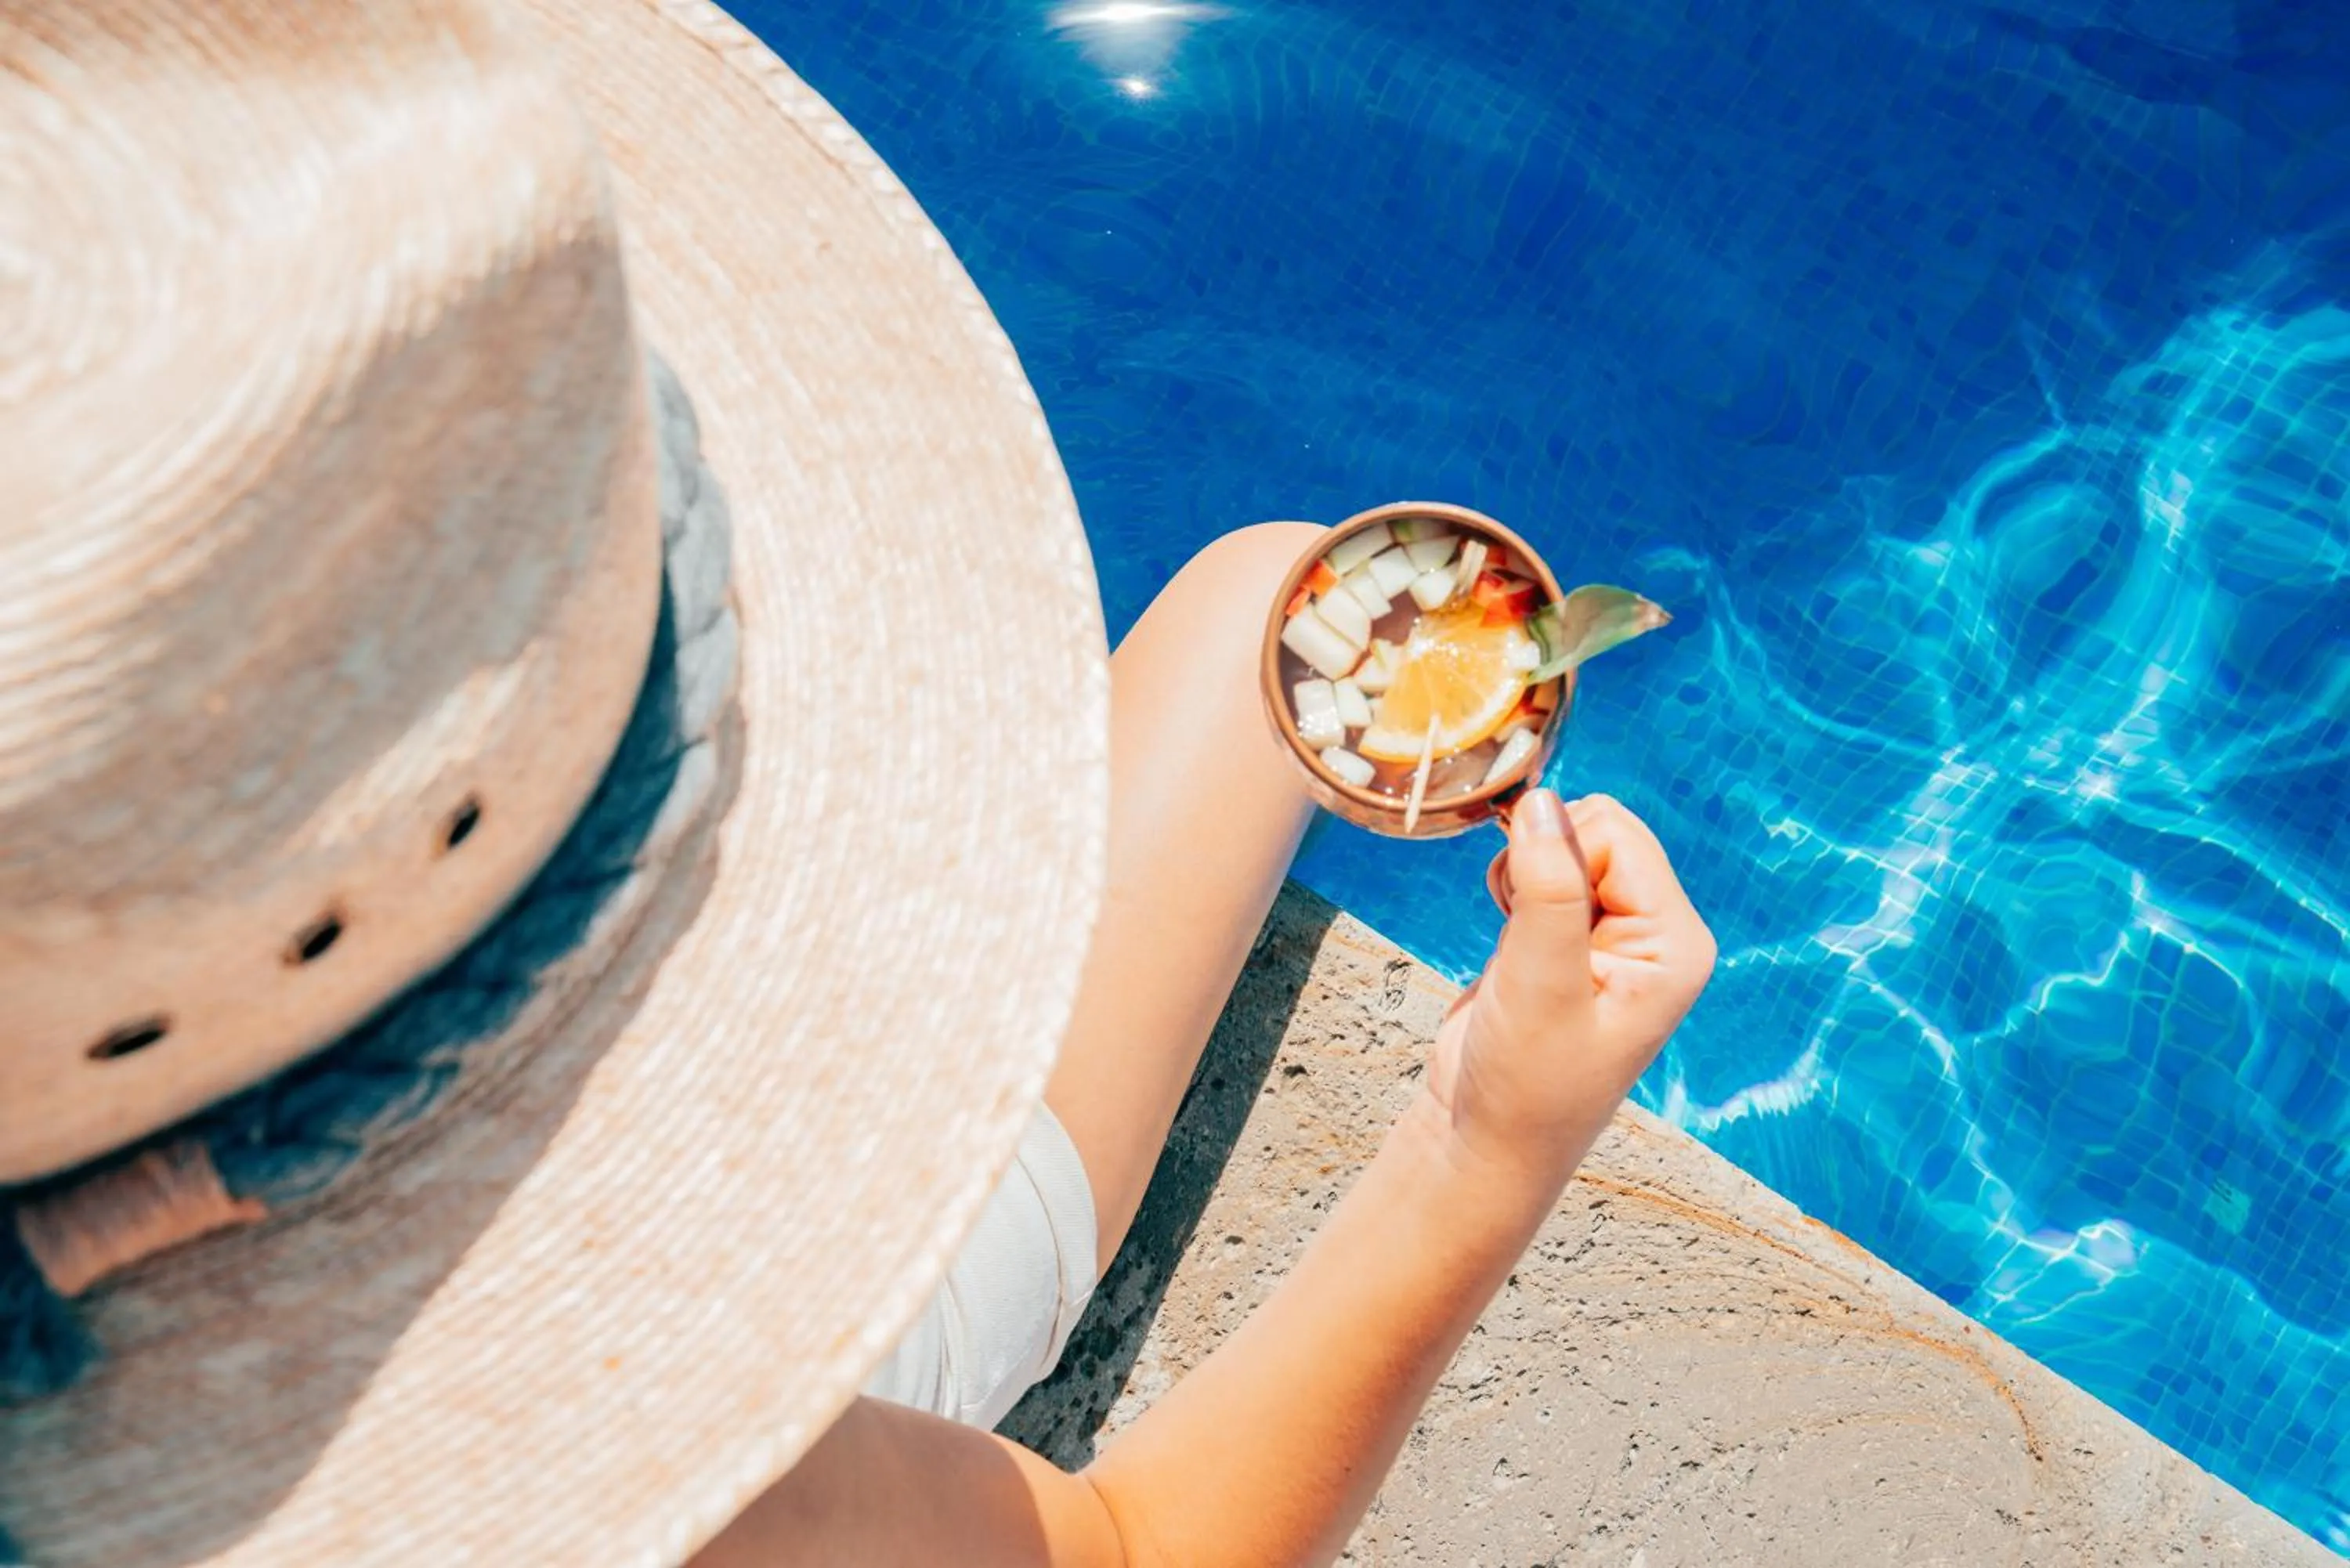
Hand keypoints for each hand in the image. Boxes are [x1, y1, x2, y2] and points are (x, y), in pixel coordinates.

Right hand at [1423, 790, 1714, 1180]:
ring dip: (1524, 874)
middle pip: (1597, 828)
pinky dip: (1513, 885)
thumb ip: (1547, 889)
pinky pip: (1545, 867)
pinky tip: (1510, 938)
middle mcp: (1656, 933)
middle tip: (1524, 932)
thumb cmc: (1525, 1085)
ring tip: (1518, 947)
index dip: (1561, 857)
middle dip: (1543, 860)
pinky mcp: (1571, 936)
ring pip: (1566, 842)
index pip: (1618, 837)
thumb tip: (1542, 801)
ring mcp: (1614, 934)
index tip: (1531, 921)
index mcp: (1676, 944)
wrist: (1484, 1140)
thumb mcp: (1540, 984)